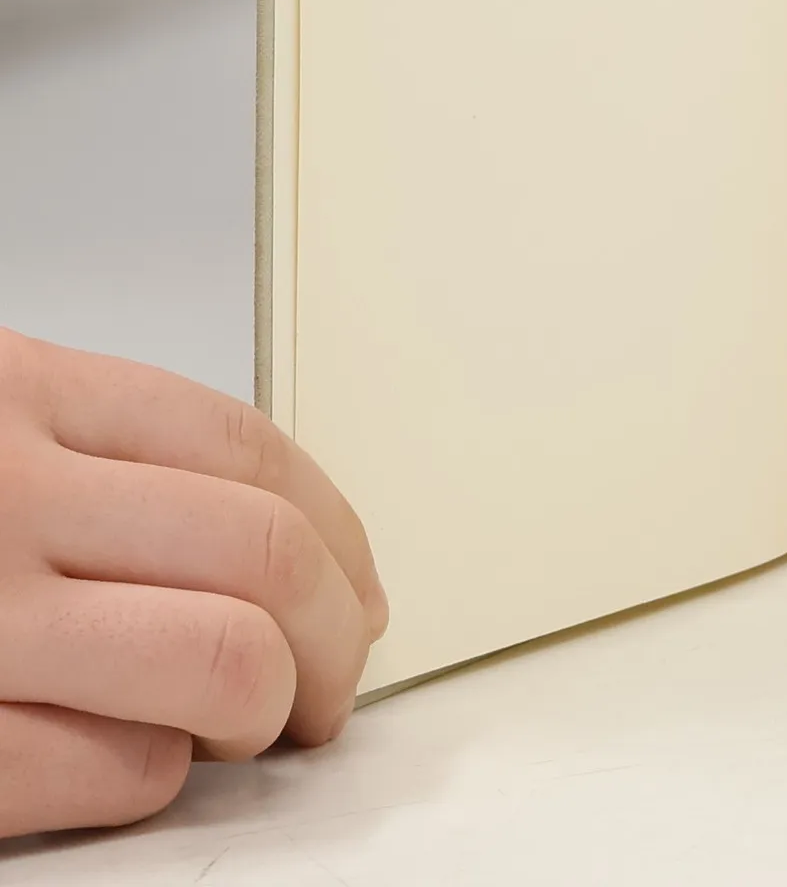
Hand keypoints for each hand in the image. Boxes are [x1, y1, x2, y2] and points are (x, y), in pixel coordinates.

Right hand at [0, 330, 385, 837]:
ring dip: (266, 708)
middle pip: (263, 552)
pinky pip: (119, 770)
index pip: (244, 448)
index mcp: (19, 397)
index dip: (335, 531)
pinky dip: (155, 780)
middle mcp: (5, 494)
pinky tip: (132, 765)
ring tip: (247, 729)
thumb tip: (276, 544)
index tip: (361, 591)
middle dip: (333, 634)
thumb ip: (94, 459)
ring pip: (224, 658)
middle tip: (330, 682)